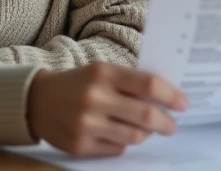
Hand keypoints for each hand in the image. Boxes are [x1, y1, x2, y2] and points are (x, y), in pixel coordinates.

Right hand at [27, 63, 187, 155]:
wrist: (36, 101)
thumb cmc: (78, 82)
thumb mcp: (101, 71)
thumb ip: (130, 81)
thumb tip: (165, 97)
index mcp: (103, 73)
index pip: (147, 85)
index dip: (171, 95)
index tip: (184, 103)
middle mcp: (95, 98)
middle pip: (145, 115)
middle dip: (166, 122)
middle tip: (172, 124)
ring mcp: (86, 124)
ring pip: (134, 136)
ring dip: (148, 134)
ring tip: (150, 129)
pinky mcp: (80, 145)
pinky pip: (117, 148)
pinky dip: (126, 141)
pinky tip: (123, 134)